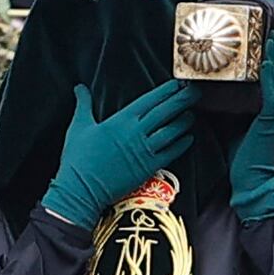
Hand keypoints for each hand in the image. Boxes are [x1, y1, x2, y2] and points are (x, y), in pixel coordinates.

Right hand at [44, 82, 194, 229]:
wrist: (81, 189)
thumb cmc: (78, 158)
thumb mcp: (79, 126)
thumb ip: (83, 104)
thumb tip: (79, 88)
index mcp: (121, 120)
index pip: (150, 100)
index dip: (166, 91)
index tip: (177, 84)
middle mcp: (137, 133)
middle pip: (166, 112)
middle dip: (182, 100)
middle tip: (195, 92)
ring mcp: (145, 151)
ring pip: (172, 132)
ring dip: (184, 122)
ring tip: (192, 114)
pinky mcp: (148, 168)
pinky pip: (171, 153)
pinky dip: (182, 145)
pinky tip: (189, 138)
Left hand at [227, 30, 273, 224]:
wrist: (251, 181)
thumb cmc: (243, 159)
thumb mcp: (235, 128)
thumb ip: (232, 112)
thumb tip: (216, 96)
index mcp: (268, 114)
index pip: (270, 84)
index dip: (271, 65)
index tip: (268, 47)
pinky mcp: (271, 121)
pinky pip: (271, 95)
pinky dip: (270, 78)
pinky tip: (268, 63)